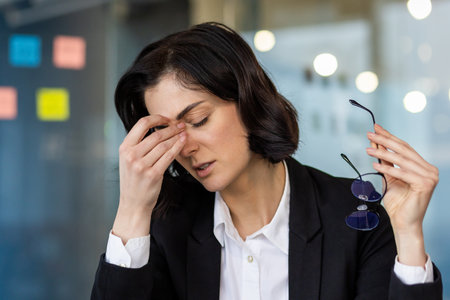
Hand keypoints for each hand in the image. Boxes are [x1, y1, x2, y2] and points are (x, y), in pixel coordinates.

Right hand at [113, 115, 185, 242]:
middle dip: (171, 128)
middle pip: (156, 134)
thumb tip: (157, 128)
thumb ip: (138, 144)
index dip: (157, 118)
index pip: (142, 124)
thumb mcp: (128, 160)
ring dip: (176, 136)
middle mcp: (131, 155)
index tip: (168, 119)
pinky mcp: (153, 174)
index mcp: (124, 148)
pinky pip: (169, 156)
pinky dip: (177, 147)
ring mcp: (142, 165)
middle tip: (181, 125)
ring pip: (164, 145)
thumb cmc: (133, 180)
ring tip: (184, 132)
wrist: (133, 204)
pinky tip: (182, 142)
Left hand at [366, 123, 438, 265]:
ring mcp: (430, 177)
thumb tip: (376, 143)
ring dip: (382, 153)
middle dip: (385, 140)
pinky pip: (402, 173)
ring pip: (401, 160)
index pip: (404, 148)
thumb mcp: (389, 178)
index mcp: (423, 167)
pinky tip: (375, 163)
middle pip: (403, 150)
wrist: (403, 223)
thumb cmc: (397, 202)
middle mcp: (430, 170)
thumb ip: (386, 162)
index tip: (376, 128)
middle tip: (369, 133)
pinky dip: (388, 168)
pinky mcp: (425, 184)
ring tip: (367, 148)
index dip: (389, 137)